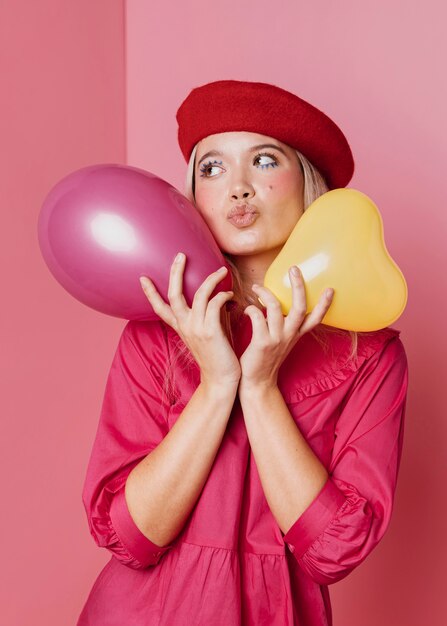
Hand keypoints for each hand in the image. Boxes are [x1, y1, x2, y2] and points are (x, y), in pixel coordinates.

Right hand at [139, 253, 240, 387]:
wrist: (221, 380)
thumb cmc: (218, 355)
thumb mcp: (208, 332)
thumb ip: (210, 314)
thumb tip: (221, 296)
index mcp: (181, 327)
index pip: (160, 308)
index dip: (150, 293)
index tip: (142, 278)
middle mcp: (185, 326)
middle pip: (174, 294)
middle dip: (176, 273)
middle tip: (180, 255)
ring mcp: (196, 328)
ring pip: (200, 294)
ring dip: (211, 279)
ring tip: (221, 270)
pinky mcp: (211, 331)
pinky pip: (215, 303)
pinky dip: (223, 295)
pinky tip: (231, 295)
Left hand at [239, 265, 333, 389]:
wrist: (257, 383)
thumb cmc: (265, 359)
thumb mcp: (280, 342)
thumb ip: (282, 325)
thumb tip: (276, 304)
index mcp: (296, 335)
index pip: (315, 318)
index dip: (324, 304)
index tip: (331, 288)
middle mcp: (290, 336)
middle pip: (299, 307)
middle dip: (298, 286)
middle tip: (294, 269)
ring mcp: (277, 339)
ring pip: (275, 307)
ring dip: (265, 293)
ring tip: (256, 286)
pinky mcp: (262, 342)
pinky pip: (258, 317)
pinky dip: (251, 309)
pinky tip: (247, 309)